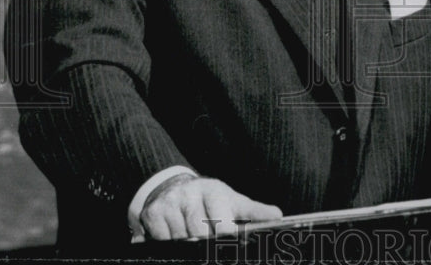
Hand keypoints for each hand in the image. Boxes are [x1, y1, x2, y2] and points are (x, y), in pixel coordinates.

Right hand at [136, 172, 282, 241]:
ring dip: (186, 243)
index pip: (222, 223)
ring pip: (181, 239)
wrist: (173, 187)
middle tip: (207, 239)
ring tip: (190, 233)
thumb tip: (278, 216)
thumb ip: (254, 211)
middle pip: (200, 234)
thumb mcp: (232, 200)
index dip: (226, 236)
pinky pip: (162, 240)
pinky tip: (173, 232)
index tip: (229, 240)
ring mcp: (170, 202)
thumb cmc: (209, 199)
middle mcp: (191, 193)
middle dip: (204, 242)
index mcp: (214, 191)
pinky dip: (168, 242)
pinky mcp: (152, 213)